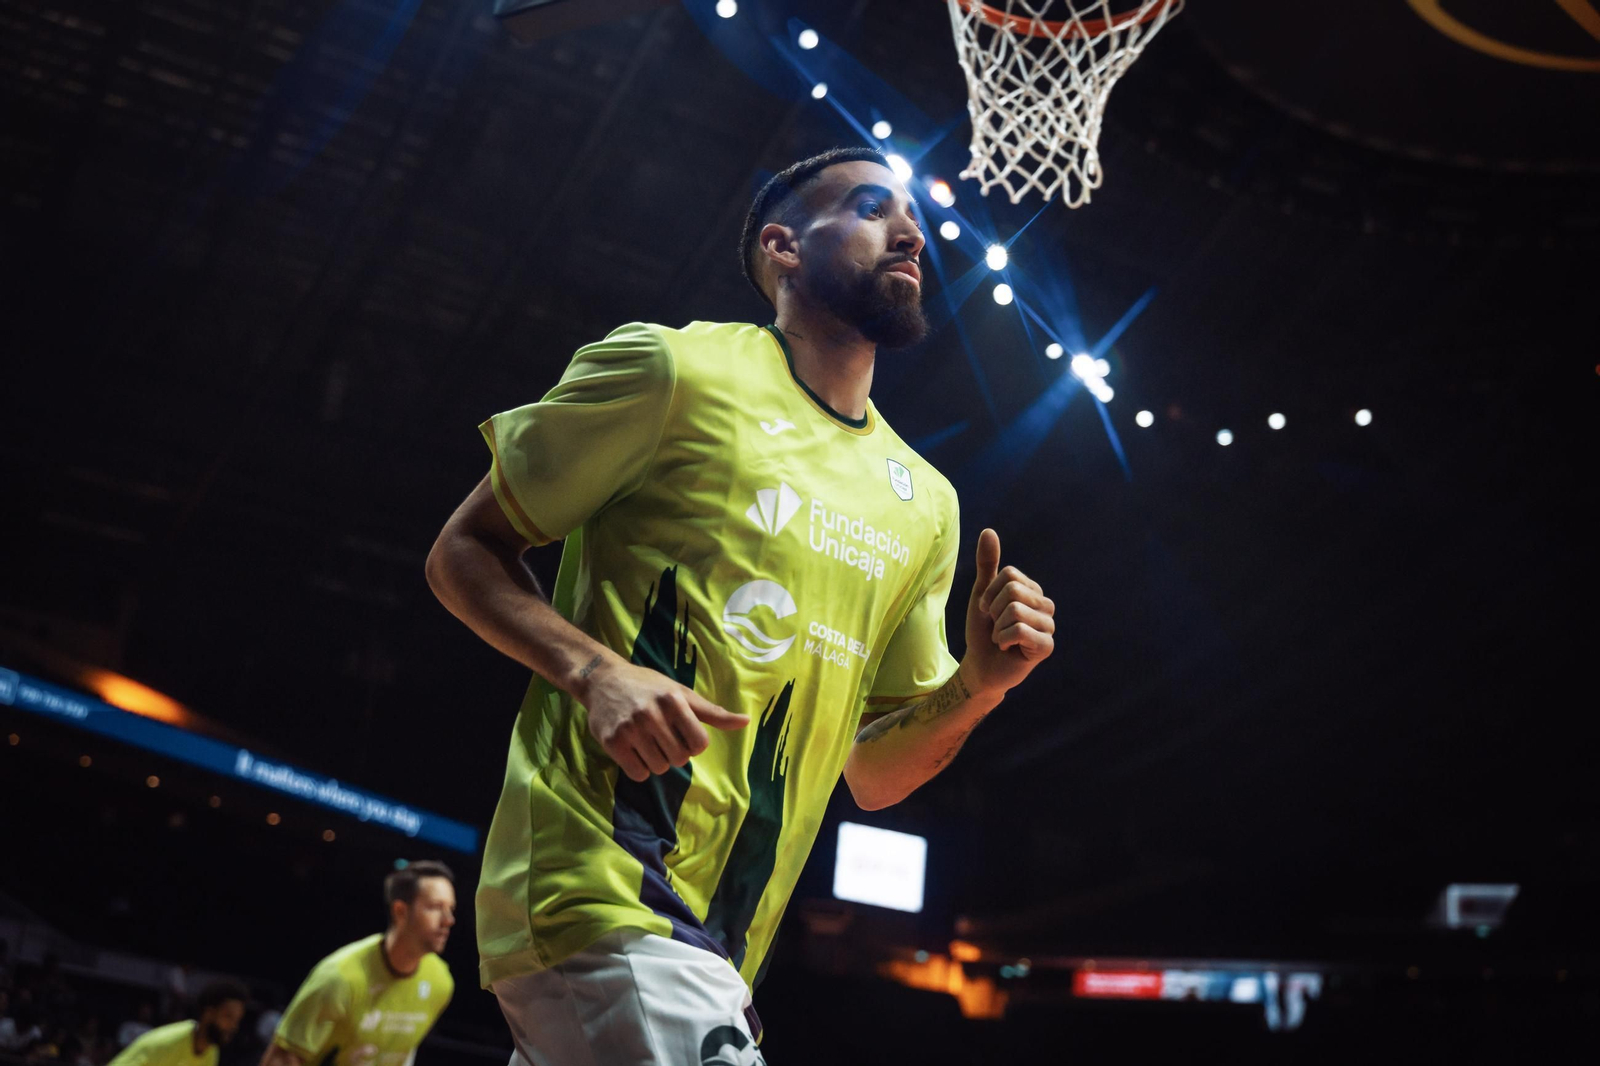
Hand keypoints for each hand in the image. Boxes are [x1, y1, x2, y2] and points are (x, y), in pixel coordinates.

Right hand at [574, 655, 748, 781]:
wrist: (603, 680)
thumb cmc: (648, 687)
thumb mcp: (681, 693)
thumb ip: (713, 712)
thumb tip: (746, 721)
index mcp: (674, 700)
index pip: (700, 743)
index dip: (694, 743)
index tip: (681, 732)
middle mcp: (652, 714)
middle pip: (680, 759)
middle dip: (674, 752)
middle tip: (661, 736)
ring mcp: (631, 728)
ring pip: (659, 768)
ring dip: (656, 761)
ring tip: (646, 741)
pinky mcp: (612, 742)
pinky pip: (638, 773)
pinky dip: (639, 768)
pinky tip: (633, 750)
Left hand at [963, 528, 1054, 697]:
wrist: (980, 666)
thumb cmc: (983, 630)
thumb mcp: (982, 594)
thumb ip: (987, 564)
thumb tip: (989, 531)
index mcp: (1033, 590)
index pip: (1009, 575)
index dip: (990, 593)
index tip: (988, 610)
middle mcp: (1045, 606)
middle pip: (1013, 590)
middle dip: (994, 610)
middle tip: (996, 626)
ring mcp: (1049, 626)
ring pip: (1016, 610)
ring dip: (998, 628)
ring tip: (1002, 638)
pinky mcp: (1047, 646)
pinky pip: (1020, 630)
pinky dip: (1004, 640)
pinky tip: (1008, 648)